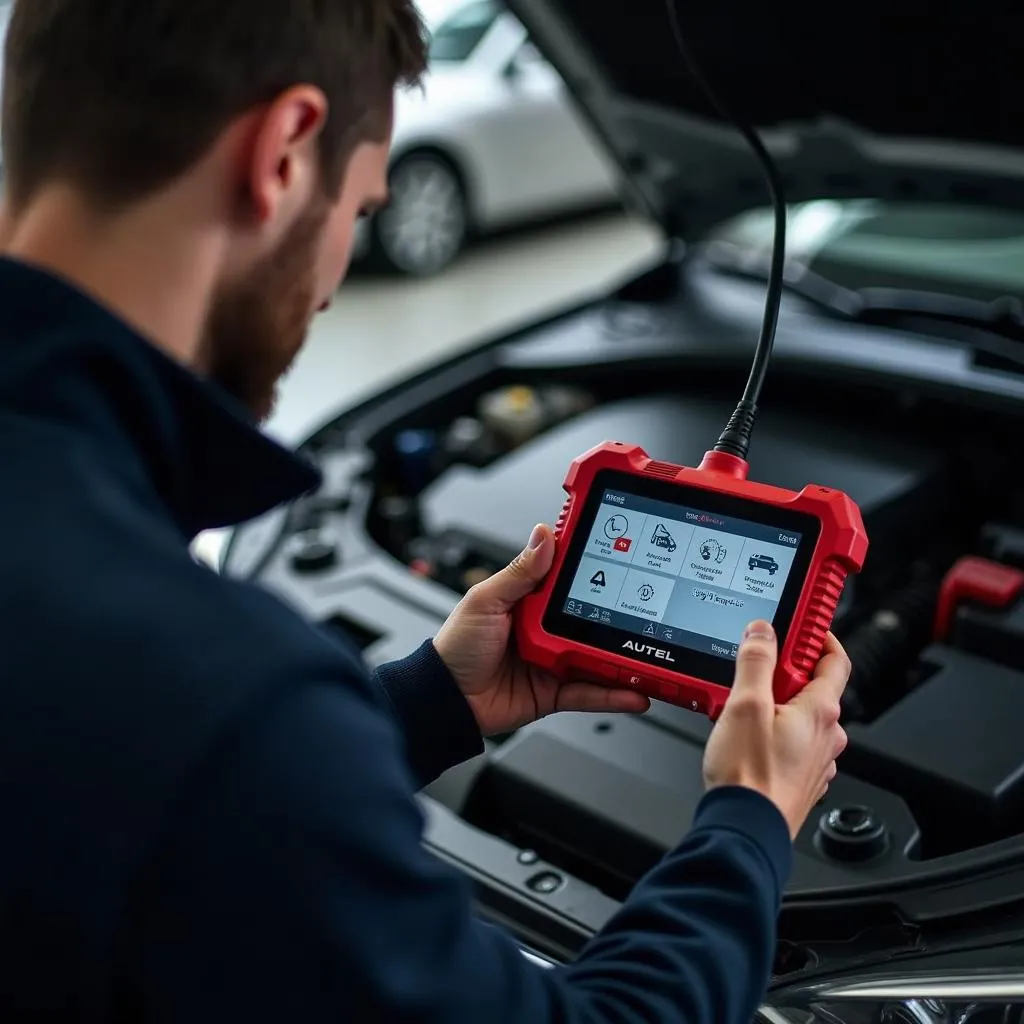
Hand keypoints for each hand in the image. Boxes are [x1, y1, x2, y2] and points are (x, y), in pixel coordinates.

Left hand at [433, 523, 650, 735]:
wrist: (446, 698)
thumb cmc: (456, 646)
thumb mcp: (486, 600)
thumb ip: (519, 573)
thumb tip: (543, 536)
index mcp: (531, 601)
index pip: (571, 580)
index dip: (597, 571)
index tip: (626, 560)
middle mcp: (548, 628)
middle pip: (594, 620)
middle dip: (621, 618)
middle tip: (648, 612)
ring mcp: (555, 660)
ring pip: (598, 658)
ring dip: (624, 659)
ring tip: (650, 656)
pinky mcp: (556, 692)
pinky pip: (590, 693)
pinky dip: (614, 695)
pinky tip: (635, 692)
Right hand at [702, 620, 849, 838]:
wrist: (746, 828)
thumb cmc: (750, 776)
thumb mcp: (745, 704)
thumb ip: (756, 662)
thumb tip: (764, 632)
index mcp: (820, 712)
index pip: (836, 661)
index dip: (820, 637)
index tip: (800, 626)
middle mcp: (827, 736)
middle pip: (814, 687)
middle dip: (785, 671)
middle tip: (755, 665)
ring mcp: (816, 760)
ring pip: (801, 716)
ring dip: (777, 703)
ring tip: (741, 703)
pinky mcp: (800, 778)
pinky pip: (792, 741)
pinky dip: (774, 729)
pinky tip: (746, 734)